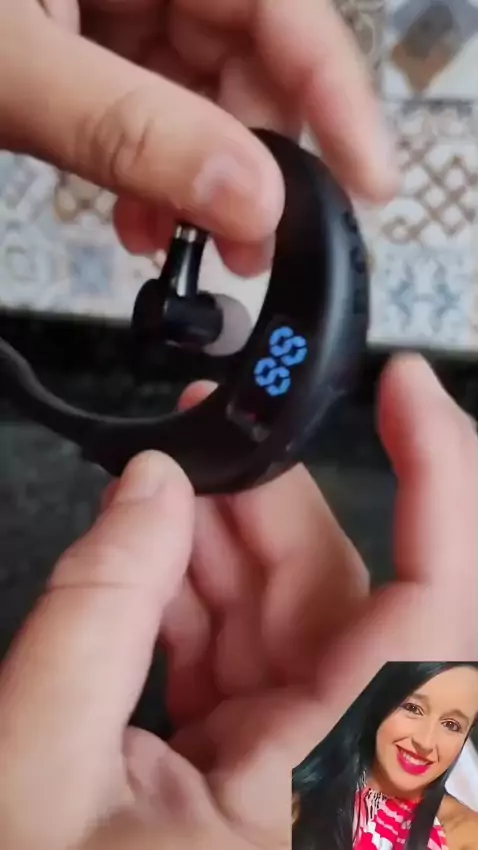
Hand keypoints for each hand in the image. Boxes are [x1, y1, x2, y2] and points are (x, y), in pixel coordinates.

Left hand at [0, 1, 398, 275]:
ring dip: (201, 175)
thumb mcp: (14, 71)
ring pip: (204, 88)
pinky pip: (154, 98)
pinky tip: (141, 215)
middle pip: (251, 53)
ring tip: (181, 242)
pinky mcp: (92, 32)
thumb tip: (248, 201)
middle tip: (255, 242)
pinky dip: (155, 164)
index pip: (285, 6)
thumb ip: (133, 133)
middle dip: (259, 157)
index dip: (337, 98)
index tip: (369, 184)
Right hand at [0, 355, 474, 849]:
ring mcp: (324, 793)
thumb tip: (151, 491)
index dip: (443, 484)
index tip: (408, 391)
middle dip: (265, 509)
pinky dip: (207, 612)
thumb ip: (93, 614)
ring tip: (153, 508)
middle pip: (350, 602)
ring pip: (304, 626)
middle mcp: (361, 803)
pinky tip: (152, 579)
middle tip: (196, 443)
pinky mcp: (283, 786)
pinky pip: (266, 665)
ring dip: (224, 556)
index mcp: (338, 817)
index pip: (440, 620)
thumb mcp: (33, 776)